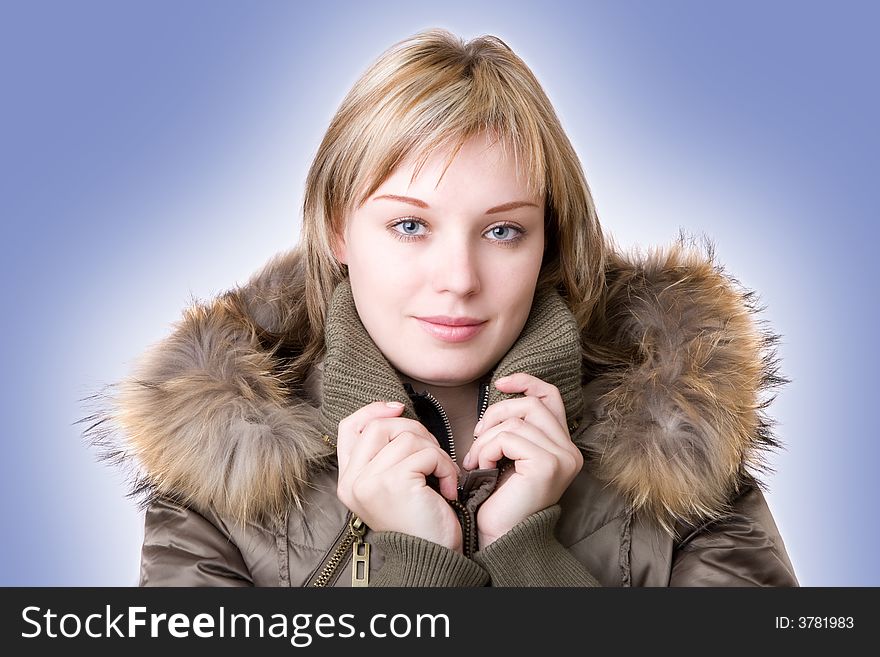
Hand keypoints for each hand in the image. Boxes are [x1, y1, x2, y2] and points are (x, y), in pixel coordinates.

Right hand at [336, 401, 462, 550]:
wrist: (431, 558)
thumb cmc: (418, 521)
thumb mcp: (392, 485)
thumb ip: (384, 455)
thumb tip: (395, 412)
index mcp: (349, 480)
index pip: (349, 428)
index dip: (373, 411)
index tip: (398, 407)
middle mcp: (353, 481)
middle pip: (379, 426)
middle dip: (414, 430)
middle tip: (432, 454)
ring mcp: (370, 481)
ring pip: (407, 437)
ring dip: (435, 452)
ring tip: (442, 476)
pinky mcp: (393, 482)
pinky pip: (426, 453)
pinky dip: (445, 465)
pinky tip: (448, 488)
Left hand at [464, 373, 582, 548]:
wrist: (500, 537)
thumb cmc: (499, 499)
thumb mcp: (509, 456)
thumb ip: (515, 428)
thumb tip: (503, 391)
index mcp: (562, 446)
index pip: (550, 397)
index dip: (526, 382)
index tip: (499, 383)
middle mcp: (569, 451)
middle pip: (531, 404)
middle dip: (496, 413)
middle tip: (477, 436)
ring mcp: (561, 457)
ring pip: (515, 422)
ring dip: (486, 439)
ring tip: (476, 460)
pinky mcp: (547, 465)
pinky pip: (508, 438)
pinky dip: (487, 450)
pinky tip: (481, 468)